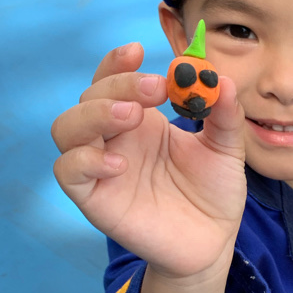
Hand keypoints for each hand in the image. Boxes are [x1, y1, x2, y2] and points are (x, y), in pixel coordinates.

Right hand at [51, 42, 247, 279]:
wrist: (214, 242)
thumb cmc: (214, 192)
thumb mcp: (226, 148)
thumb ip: (224, 113)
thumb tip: (221, 78)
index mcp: (141, 120)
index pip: (113, 80)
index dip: (117, 62)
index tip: (137, 51)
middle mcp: (114, 139)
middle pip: (90, 97)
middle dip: (117, 84)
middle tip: (155, 89)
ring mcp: (100, 168)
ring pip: (66, 128)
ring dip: (94, 114)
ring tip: (132, 115)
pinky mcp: (95, 199)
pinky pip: (68, 172)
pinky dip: (85, 160)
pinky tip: (120, 164)